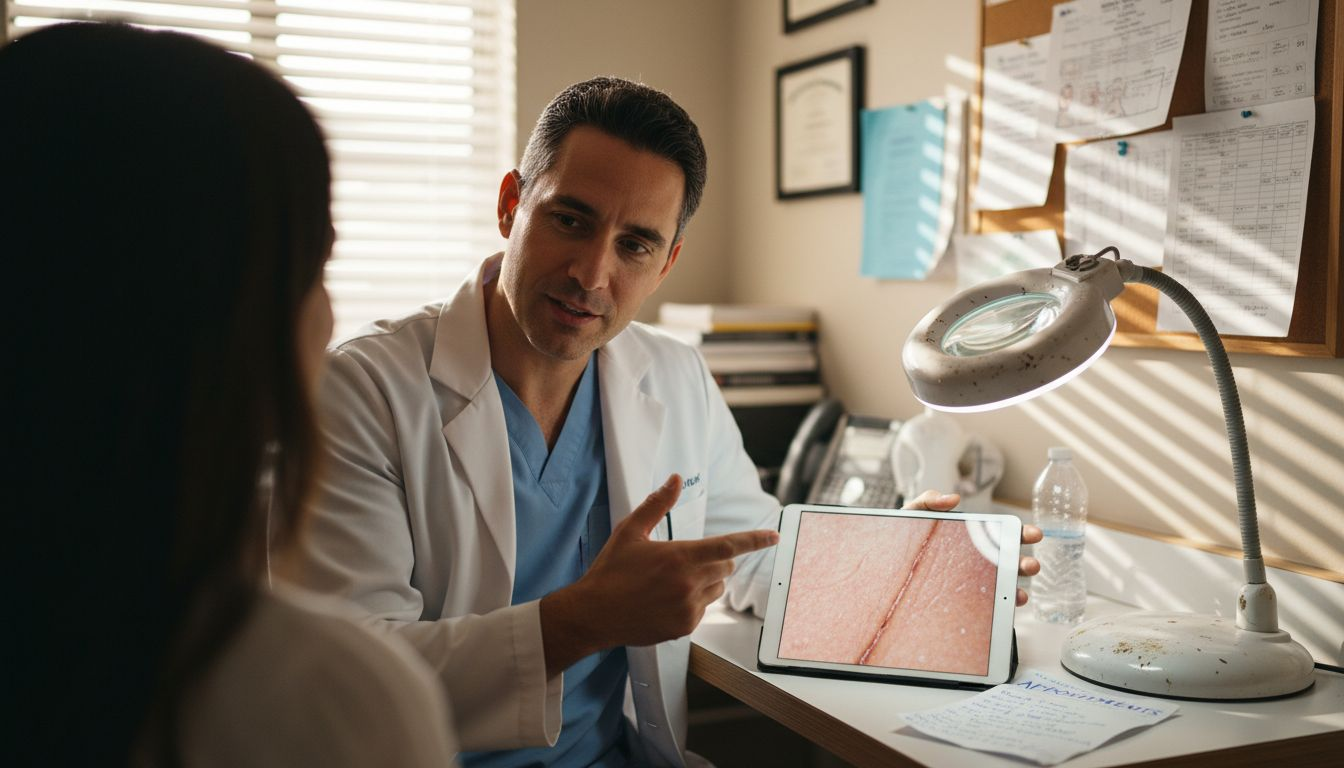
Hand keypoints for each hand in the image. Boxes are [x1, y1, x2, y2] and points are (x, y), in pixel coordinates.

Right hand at [540, 474, 778, 674]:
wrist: (593, 614)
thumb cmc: (611, 570)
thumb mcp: (631, 531)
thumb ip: (658, 504)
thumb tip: (676, 479)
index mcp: (680, 557)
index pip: (728, 545)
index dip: (755, 540)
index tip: (774, 536)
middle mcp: (689, 584)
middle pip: (725, 566)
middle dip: (715, 558)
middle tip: (686, 559)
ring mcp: (688, 608)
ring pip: (717, 589)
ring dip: (706, 581)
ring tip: (671, 581)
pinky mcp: (684, 627)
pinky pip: (703, 610)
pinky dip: (692, 602)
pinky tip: (665, 600)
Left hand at [903, 489, 1041, 606]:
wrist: (882, 563)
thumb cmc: (901, 537)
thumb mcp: (912, 514)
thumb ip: (930, 500)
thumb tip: (955, 498)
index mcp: (970, 537)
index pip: (1002, 534)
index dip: (1020, 534)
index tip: (1034, 534)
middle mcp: (975, 560)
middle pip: (1006, 562)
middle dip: (1023, 564)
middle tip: (1032, 566)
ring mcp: (968, 581)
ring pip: (999, 586)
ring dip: (1014, 589)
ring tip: (1020, 594)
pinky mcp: (958, 600)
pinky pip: (982, 606)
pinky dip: (996, 608)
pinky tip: (1002, 611)